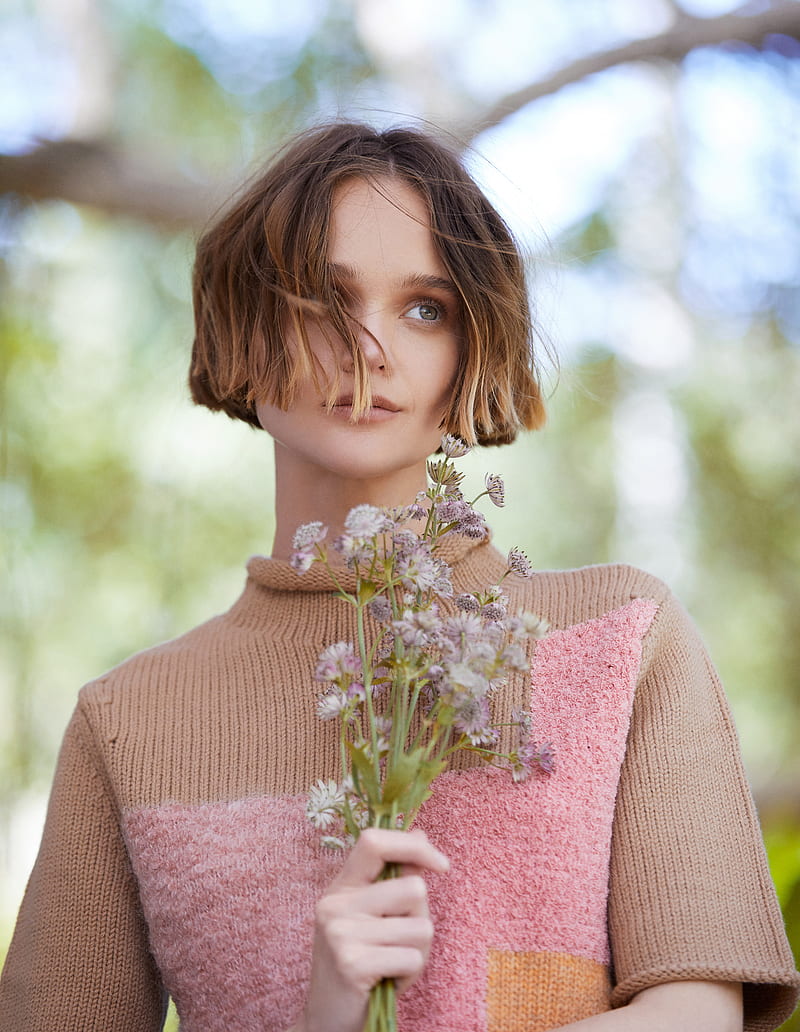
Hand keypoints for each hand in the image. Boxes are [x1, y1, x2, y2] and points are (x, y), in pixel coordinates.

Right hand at [296, 827, 449, 1031]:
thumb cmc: (361, 967)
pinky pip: (411, 957)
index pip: (373, 841)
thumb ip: (395, 879)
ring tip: (394, 964)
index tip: (441, 865)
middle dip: (421, 920)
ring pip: (420, 926)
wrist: (328, 1022)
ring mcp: (341, 933)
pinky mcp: (352, 963)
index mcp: (340, 887)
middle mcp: (335, 904)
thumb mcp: (373, 918)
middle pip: (413, 889)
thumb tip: (422, 834)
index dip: (413, 845)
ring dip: (419, 951)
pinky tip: (389, 981)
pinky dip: (411, 973)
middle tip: (400, 944)